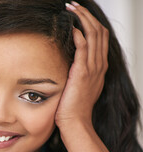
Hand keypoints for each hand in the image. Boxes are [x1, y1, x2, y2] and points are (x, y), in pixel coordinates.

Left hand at [55, 2, 108, 129]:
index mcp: (99, 67)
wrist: (75, 122)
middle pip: (99, 31)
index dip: (90, 22)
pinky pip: (84, 49)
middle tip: (73, 5)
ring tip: (71, 9)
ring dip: (82, 19)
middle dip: (86, 15)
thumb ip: (78, 71)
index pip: (100, 37)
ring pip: (94, 35)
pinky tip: (71, 28)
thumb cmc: (73, 107)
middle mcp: (99, 65)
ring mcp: (93, 69)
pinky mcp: (82, 73)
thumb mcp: (79, 85)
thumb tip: (68, 61)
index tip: (77, 14)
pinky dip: (79, 35)